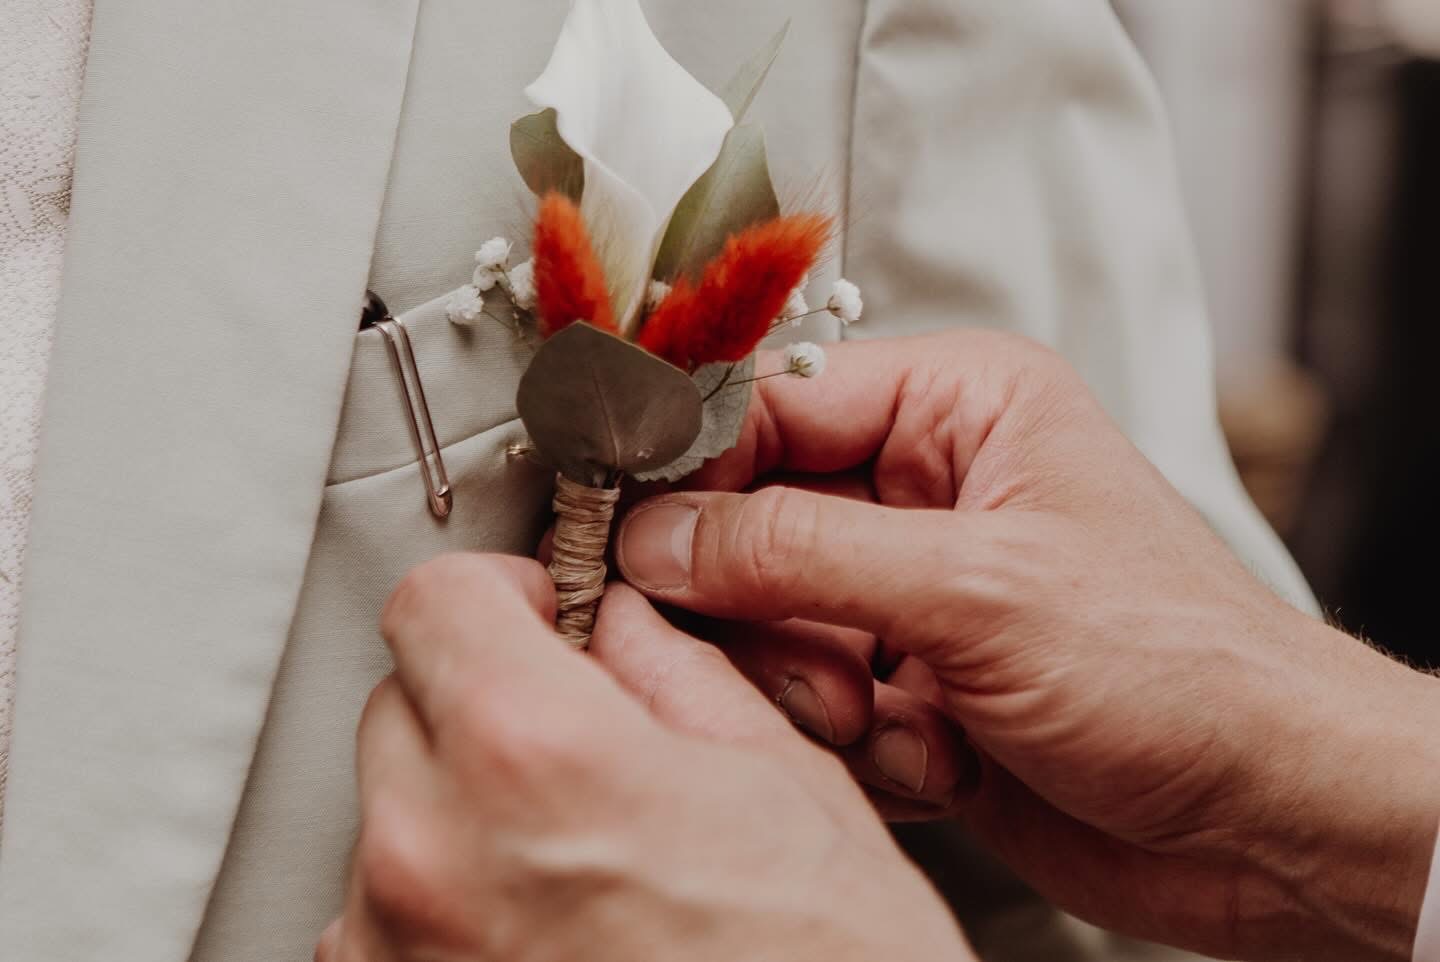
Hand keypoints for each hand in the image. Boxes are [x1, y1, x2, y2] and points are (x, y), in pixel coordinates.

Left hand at [316, 555, 972, 961]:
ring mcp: (397, 954)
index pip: (433, 598)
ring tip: (579, 860)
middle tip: (577, 738)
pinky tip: (552, 928)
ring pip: (387, 811)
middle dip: (484, 696)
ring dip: (463, 805)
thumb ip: (676, 676)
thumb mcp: (784, 788)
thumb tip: (622, 629)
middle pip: (400, 699)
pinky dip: (447, 901)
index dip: (502, 594)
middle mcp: (433, 857)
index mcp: (537, 759)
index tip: (539, 617)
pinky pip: (381, 918)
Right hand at [609, 332, 1439, 961]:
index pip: (771, 407)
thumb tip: (661, 534)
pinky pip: (810, 701)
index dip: (694, 470)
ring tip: (891, 718)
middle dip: (769, 613)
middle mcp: (924, 493)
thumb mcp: (978, 589)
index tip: (629, 531)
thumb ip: (799, 553)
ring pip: (770, 625)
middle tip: (814, 664)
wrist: (1262, 818)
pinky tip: (939, 759)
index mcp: (956, 409)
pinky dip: (859, 745)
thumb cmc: (1182, 669)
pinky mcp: (907, 685)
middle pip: (752, 525)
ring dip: (815, 689)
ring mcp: (910, 595)